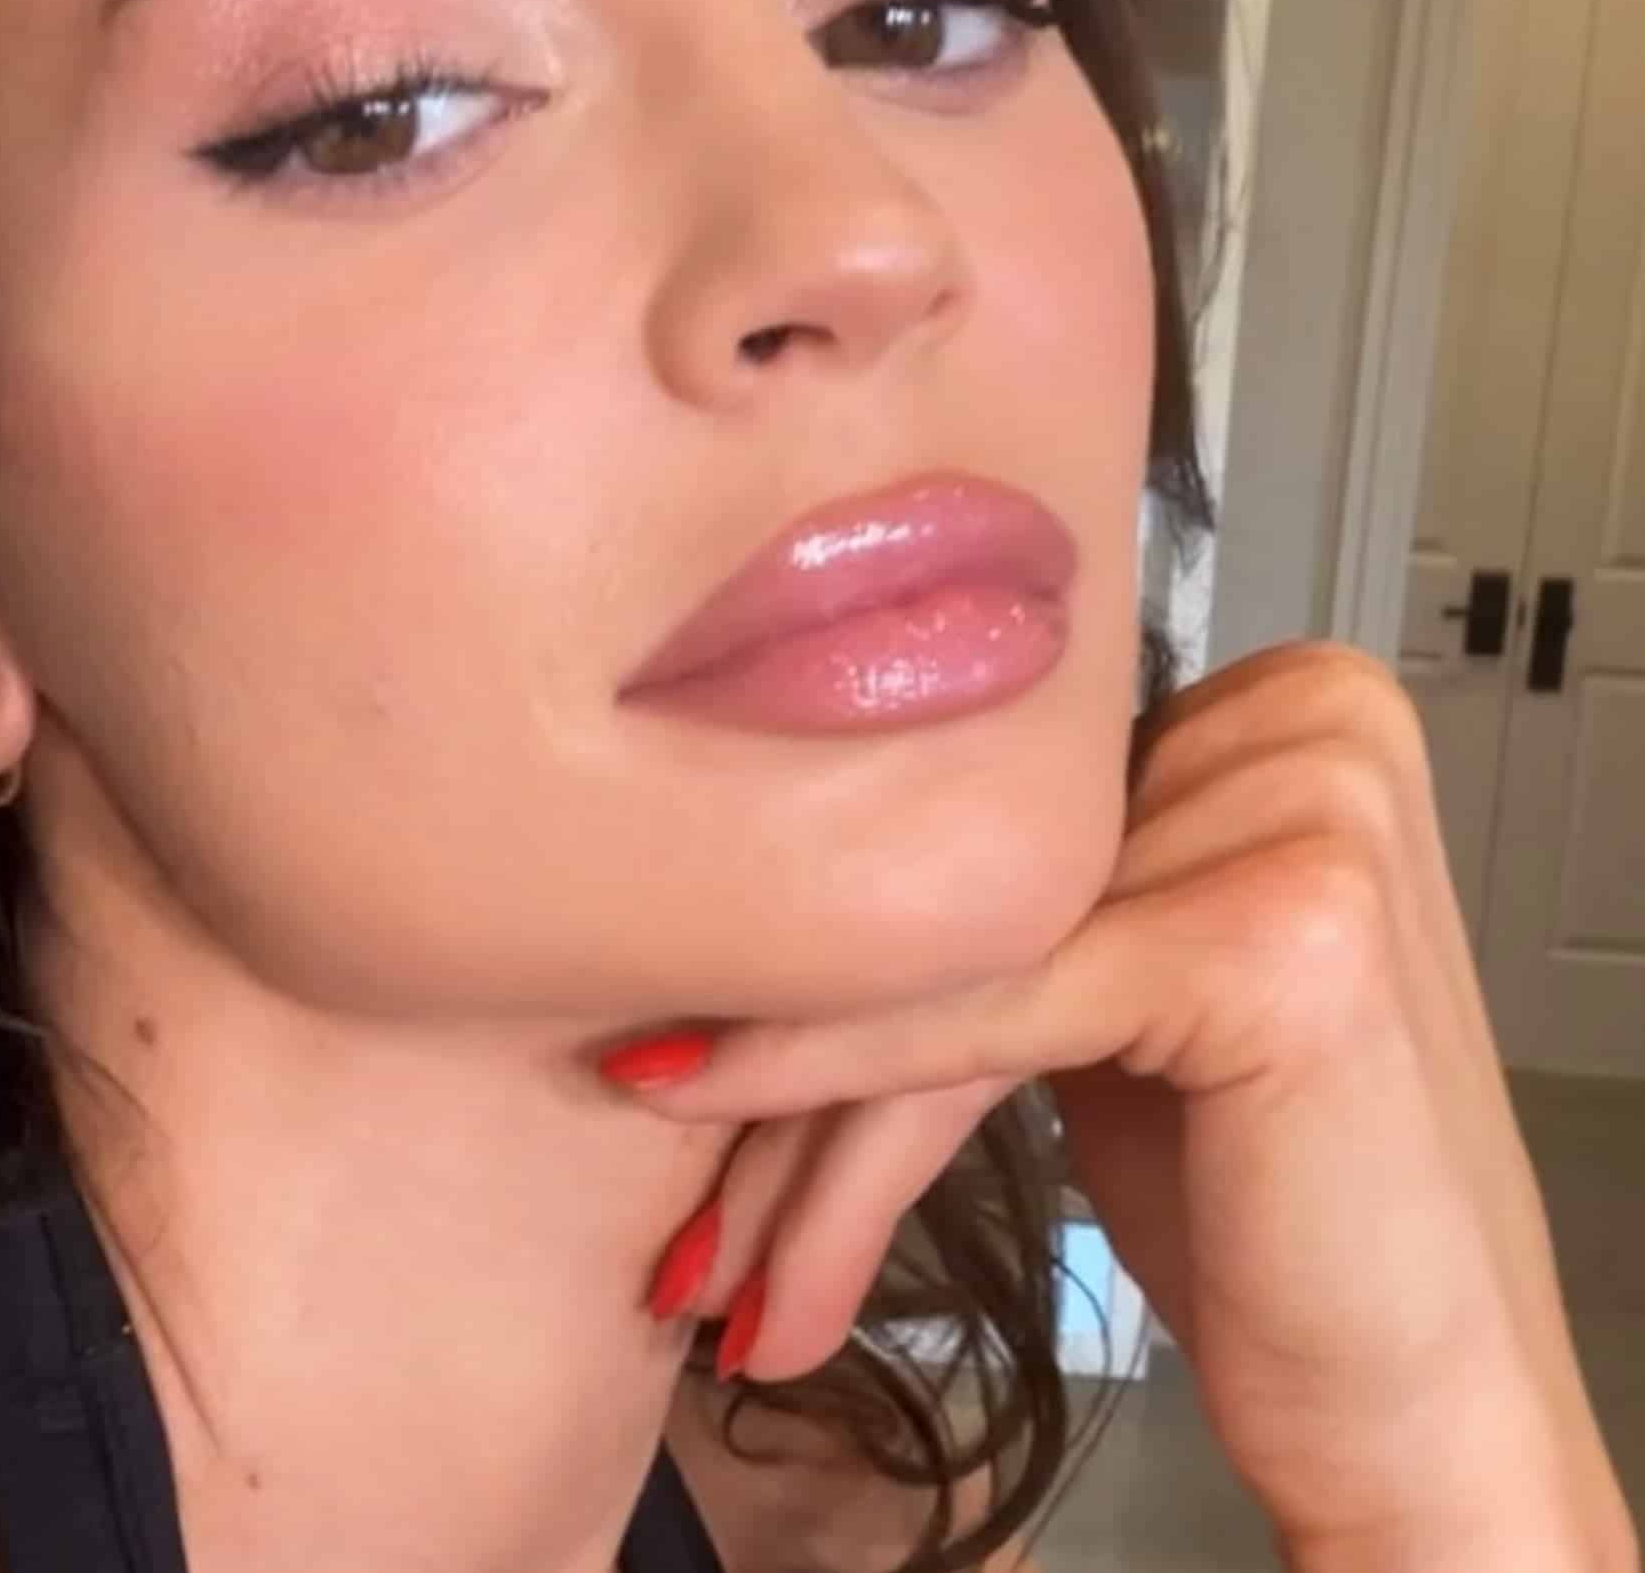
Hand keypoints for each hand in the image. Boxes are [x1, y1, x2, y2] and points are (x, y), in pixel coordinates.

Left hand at [601, 641, 1635, 1570]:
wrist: (1430, 1411)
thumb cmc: (1273, 1198)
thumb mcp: (1123, 982)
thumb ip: (1016, 877)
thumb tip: (745, 833)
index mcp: (1285, 695)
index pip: (989, 803)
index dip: (832, 931)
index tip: (680, 1013)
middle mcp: (1312, 721)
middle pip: (965, 882)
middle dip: (803, 1039)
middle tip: (676, 1159)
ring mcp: (1307, 820)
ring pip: (956, 953)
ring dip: (802, 1117)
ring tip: (702, 1252)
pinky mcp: (1274, 943)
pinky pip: (990, 1011)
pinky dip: (837, 1087)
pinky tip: (719, 1154)